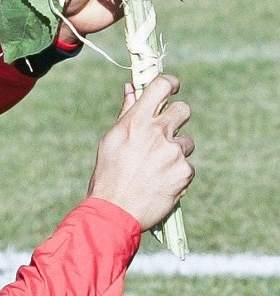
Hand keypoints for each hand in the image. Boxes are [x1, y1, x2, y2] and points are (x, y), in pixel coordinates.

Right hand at [87, 75, 194, 231]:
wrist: (114, 212)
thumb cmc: (108, 176)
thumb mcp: (111, 141)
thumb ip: (127, 113)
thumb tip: (132, 88)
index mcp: (136, 121)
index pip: (161, 86)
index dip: (171, 83)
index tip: (173, 87)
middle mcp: (157, 133)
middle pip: (183, 110)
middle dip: (178, 118)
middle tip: (167, 133)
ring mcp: (173, 152)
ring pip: (186, 143)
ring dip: (176, 152)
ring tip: (156, 170)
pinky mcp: (184, 172)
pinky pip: (186, 167)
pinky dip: (176, 175)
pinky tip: (160, 184)